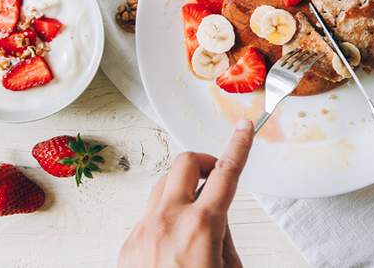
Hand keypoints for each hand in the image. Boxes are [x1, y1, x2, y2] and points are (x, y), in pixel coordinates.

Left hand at [118, 119, 253, 267]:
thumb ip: (224, 239)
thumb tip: (217, 223)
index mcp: (201, 226)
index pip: (226, 173)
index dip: (239, 146)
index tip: (245, 128)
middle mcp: (168, 220)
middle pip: (185, 162)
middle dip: (204, 162)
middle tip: (215, 176)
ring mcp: (143, 230)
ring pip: (163, 184)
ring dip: (183, 188)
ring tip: (196, 214)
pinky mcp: (127, 245)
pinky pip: (149, 215)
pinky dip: (165, 217)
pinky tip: (174, 246)